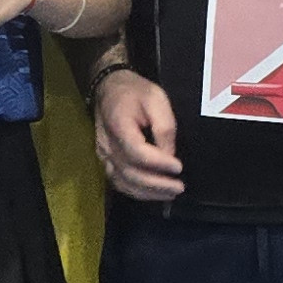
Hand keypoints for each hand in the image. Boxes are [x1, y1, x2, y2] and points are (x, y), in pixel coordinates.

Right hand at [93, 67, 182, 201]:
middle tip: (179, 187)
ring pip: (122, 182)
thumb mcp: (156, 99)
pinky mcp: (106, 160)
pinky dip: (136, 191)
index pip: (136, 151)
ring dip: (147, 192)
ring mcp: (104, 155)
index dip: (158, 163)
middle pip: (129, 172)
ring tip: (170, 194)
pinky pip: (118, 182)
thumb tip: (169, 155)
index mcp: (118, 125)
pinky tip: (153, 193)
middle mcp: (107, 144)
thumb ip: (164, 127)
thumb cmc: (136, 92)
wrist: (110, 88)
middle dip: (156, 184)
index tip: (178, 167)